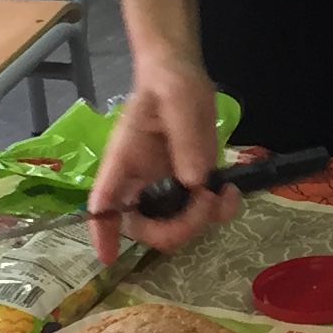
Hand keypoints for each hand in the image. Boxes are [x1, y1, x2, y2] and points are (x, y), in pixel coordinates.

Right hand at [83, 59, 239, 264]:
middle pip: (144, 227)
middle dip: (175, 229)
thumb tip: (195, 183)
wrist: (184, 73)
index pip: (103, 203)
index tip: (108, 258)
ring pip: (176, 226)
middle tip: (203, 203)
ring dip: (202, 220)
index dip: (102, 233)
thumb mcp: (178, 101)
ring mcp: (168, 184)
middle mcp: (142, 180)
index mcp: (124, 161)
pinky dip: (221, 210)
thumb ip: (185, 140)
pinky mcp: (192, 182)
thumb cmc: (168, 82)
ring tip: (222, 192)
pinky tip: (231, 190)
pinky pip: (204, 213)